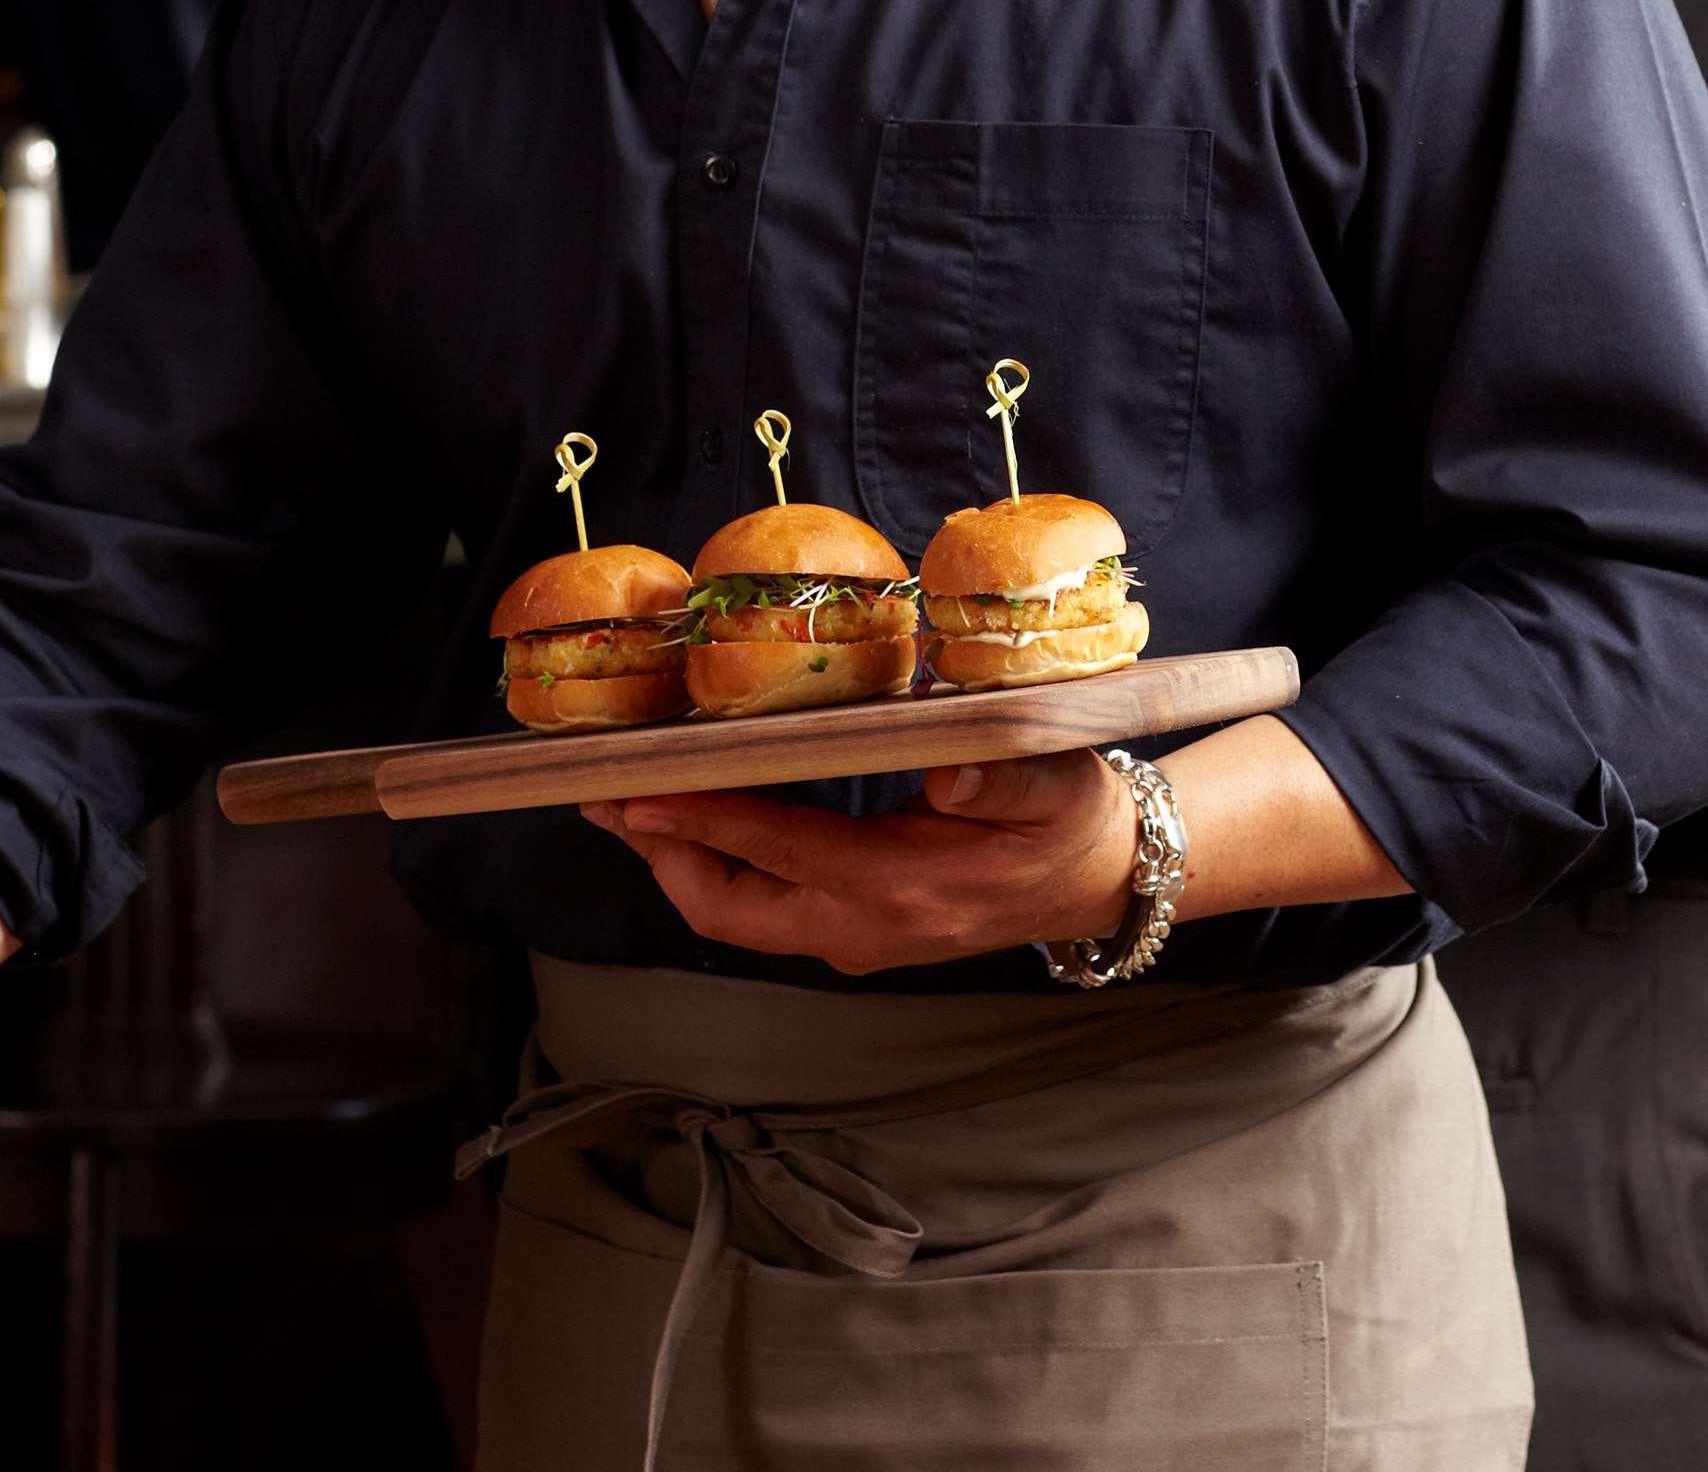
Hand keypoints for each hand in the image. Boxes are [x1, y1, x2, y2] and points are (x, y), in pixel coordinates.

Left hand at [588, 753, 1138, 976]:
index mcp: (902, 887)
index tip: (634, 789)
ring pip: (735, 916)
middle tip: (607, 796)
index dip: (698, 818)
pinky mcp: (853, 934)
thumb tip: (949, 768)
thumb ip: (999, 773)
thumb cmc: (1070, 820)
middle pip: (725, 910)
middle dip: (660, 855)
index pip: (774, 849)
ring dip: (679, 863)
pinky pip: (761, 909)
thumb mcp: (1052, 783)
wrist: (1100, 880)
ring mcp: (853, 939)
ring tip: (631, 804)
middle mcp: (862, 927)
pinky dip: (718, 866)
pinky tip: (699, 819)